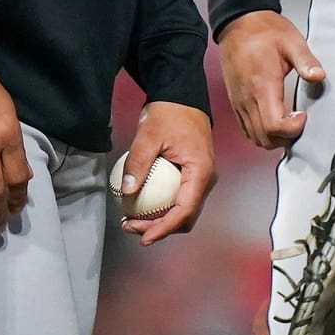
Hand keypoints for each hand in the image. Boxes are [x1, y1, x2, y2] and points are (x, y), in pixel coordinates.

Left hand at [121, 101, 215, 243]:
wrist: (182, 97)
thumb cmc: (168, 114)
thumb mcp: (148, 135)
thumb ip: (138, 162)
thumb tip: (127, 191)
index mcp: (201, 172)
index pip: (185, 210)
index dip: (164, 228)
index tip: (143, 237)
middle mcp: (206, 180)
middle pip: (186, 216)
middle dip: (159, 228)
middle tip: (130, 226)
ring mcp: (201, 178)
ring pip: (183, 210)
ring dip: (160, 220)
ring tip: (132, 220)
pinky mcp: (194, 176)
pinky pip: (180, 199)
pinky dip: (162, 208)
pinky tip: (141, 206)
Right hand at [219, 10, 324, 149]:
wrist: (238, 23)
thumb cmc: (264, 31)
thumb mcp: (291, 41)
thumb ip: (306, 60)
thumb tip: (319, 76)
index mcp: (262, 85)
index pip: (274, 127)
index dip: (292, 130)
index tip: (303, 116)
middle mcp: (247, 98)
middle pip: (264, 138)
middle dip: (285, 138)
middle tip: (299, 121)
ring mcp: (239, 102)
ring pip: (254, 137)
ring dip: (274, 138)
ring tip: (289, 121)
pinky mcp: (235, 101)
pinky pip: (246, 128)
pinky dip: (262, 132)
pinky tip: (275, 119)